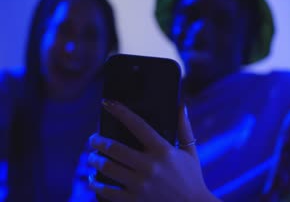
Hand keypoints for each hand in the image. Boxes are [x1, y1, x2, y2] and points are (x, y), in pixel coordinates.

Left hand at [87, 100, 218, 201]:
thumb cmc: (192, 179)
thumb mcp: (190, 153)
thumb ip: (184, 128)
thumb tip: (182, 106)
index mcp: (163, 151)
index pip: (137, 125)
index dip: (120, 112)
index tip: (107, 103)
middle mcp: (150, 166)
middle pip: (115, 148)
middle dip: (98, 141)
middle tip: (93, 139)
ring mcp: (140, 184)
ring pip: (108, 168)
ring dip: (95, 160)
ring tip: (92, 157)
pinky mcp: (134, 200)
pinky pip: (108, 191)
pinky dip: (97, 184)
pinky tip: (94, 180)